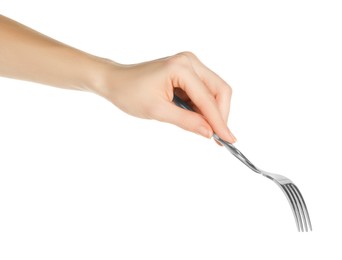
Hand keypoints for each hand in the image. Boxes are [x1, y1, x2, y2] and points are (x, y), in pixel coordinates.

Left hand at [96, 52, 235, 142]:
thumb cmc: (129, 93)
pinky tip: (199, 121)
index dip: (219, 121)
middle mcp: (189, 62)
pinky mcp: (187, 73)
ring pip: (214, 92)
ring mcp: (189, 65)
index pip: (208, 99)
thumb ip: (186, 121)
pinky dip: (204, 108)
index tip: (228, 140)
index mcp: (181, 67)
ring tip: (208, 132)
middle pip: (219, 90)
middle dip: (220, 115)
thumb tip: (210, 133)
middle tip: (220, 138)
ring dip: (213, 112)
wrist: (114, 81)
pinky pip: (204, 92)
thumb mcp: (157, 111)